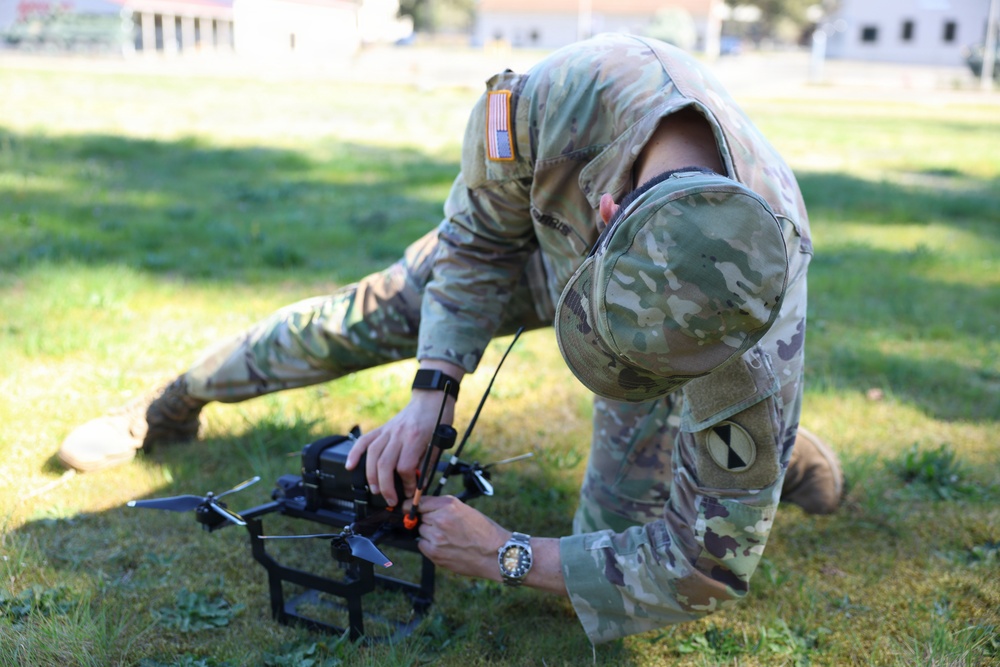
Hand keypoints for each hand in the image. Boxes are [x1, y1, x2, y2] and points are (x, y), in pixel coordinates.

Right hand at [345, 389, 455, 506]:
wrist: (431, 399)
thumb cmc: (438, 420)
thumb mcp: (439, 444)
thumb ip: (427, 465)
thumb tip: (419, 485)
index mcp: (415, 438)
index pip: (405, 467)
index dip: (407, 483)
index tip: (411, 492)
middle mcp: (398, 434)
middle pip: (385, 464)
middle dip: (386, 487)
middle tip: (391, 500)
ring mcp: (388, 430)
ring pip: (372, 455)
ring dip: (371, 476)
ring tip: (376, 490)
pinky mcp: (382, 428)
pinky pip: (364, 441)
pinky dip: (354, 453)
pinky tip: (349, 466)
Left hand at [415, 495, 507, 579]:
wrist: (495, 553)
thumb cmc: (483, 531)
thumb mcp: (465, 509)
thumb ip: (443, 507)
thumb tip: (422, 509)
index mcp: (448, 505)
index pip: (419, 501)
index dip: (412, 504)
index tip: (407, 506)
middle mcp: (440, 519)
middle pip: (420, 517)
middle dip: (428, 520)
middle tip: (445, 527)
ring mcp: (436, 537)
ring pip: (421, 531)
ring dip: (429, 533)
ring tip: (449, 538)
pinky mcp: (435, 553)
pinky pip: (422, 545)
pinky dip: (429, 545)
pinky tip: (445, 547)